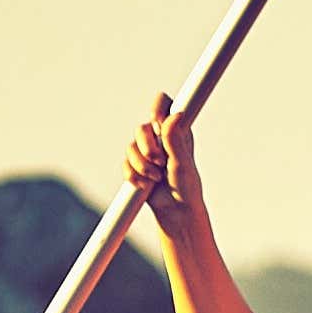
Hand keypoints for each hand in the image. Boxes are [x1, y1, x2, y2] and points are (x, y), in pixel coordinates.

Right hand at [120, 94, 204, 232]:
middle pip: (141, 128)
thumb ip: (176, 139)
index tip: (157, 125)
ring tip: (156, 178)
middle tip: (160, 161)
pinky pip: (125, 164)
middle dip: (147, 147)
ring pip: (130, 147)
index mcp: (177, 130)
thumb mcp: (182, 161)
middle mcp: (160, 137)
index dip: (157, 109)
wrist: (176, 208)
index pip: (164, 104)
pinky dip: (134, 176)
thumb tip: (176, 114)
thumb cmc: (186, 185)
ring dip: (142, 165)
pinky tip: (145, 185)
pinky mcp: (135, 165)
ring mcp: (146, 151)